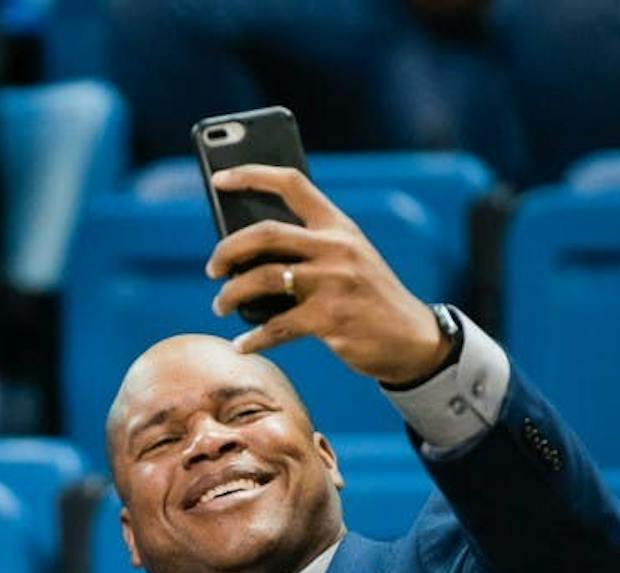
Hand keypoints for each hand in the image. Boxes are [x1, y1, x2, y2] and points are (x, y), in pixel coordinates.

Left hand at [205, 165, 451, 385]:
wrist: (411, 337)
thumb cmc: (366, 297)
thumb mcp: (346, 260)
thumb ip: (306, 249)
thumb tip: (242, 256)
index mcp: (338, 225)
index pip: (292, 184)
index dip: (251, 175)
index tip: (218, 179)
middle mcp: (336, 247)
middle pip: (265, 233)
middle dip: (227, 250)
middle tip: (213, 269)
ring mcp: (334, 282)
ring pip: (261, 278)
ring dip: (230, 294)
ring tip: (220, 305)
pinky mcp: (330, 318)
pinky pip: (275, 326)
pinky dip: (253, 338)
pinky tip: (240, 345)